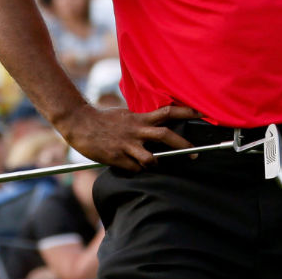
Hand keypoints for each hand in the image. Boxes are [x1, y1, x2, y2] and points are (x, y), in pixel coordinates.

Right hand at [55, 103, 200, 171]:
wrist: (79, 123)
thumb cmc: (103, 119)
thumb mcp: (125, 115)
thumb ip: (141, 121)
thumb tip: (156, 125)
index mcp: (139, 118)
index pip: (168, 112)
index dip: (186, 112)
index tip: (202, 113)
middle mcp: (136, 130)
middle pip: (165, 135)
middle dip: (183, 144)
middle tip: (194, 152)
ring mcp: (127, 145)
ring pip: (151, 158)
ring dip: (158, 163)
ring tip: (159, 164)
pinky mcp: (117, 158)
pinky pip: (135, 168)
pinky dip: (139, 170)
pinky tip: (136, 168)